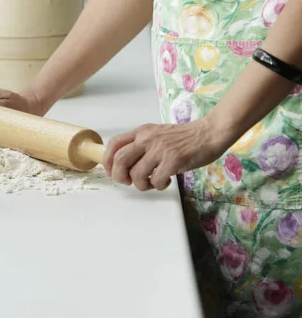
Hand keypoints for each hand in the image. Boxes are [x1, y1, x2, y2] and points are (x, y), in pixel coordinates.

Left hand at [101, 118, 229, 190]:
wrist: (209, 133)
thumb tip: (124, 165)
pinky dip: (158, 185)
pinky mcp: (173, 160)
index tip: (112, 172)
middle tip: (129, 182)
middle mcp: (147, 138)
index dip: (107, 161)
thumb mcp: (156, 134)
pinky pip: (155, 180)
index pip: (114, 144)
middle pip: (120, 161)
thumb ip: (141, 144)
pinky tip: (166, 181)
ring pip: (136, 174)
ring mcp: (160, 149)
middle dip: (120, 177)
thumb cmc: (184, 137)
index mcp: (141, 131)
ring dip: (142, 185)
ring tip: (152, 182)